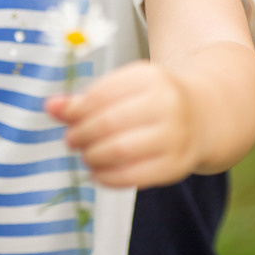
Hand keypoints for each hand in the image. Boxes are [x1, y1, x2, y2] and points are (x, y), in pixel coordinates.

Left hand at [45, 60, 201, 188]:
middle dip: (81, 134)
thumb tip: (50, 107)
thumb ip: (88, 97)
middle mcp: (166, 104)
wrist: (205, 115)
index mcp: (149, 77)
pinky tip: (97, 172)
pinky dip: (108, 177)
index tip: (63, 117)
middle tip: (70, 140)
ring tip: (85, 155)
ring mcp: (175, 136)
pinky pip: (135, 175)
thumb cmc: (153, 98)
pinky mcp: (177, 166)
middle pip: (109, 123)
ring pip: (121, 150)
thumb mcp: (126, 87)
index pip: (101, 94)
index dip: (76, 109)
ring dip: (93, 156)